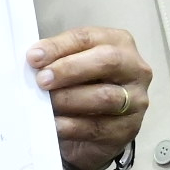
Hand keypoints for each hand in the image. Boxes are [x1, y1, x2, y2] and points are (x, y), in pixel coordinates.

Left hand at [29, 27, 150, 169]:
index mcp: (119, 43)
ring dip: (70, 99)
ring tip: (46, 104)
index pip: (88, 38)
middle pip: (106, 60)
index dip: (59, 46)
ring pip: (104, 96)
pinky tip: (54, 126)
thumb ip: (57, 60)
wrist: (96, 132)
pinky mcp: (128, 129)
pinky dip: (72, 126)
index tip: (33, 57)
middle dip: (70, 69)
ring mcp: (136, 100)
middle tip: (42, 80)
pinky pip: (98, 127)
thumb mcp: (72, 67)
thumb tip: (34, 61)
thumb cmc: (82, 89)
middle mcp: (135, 69)